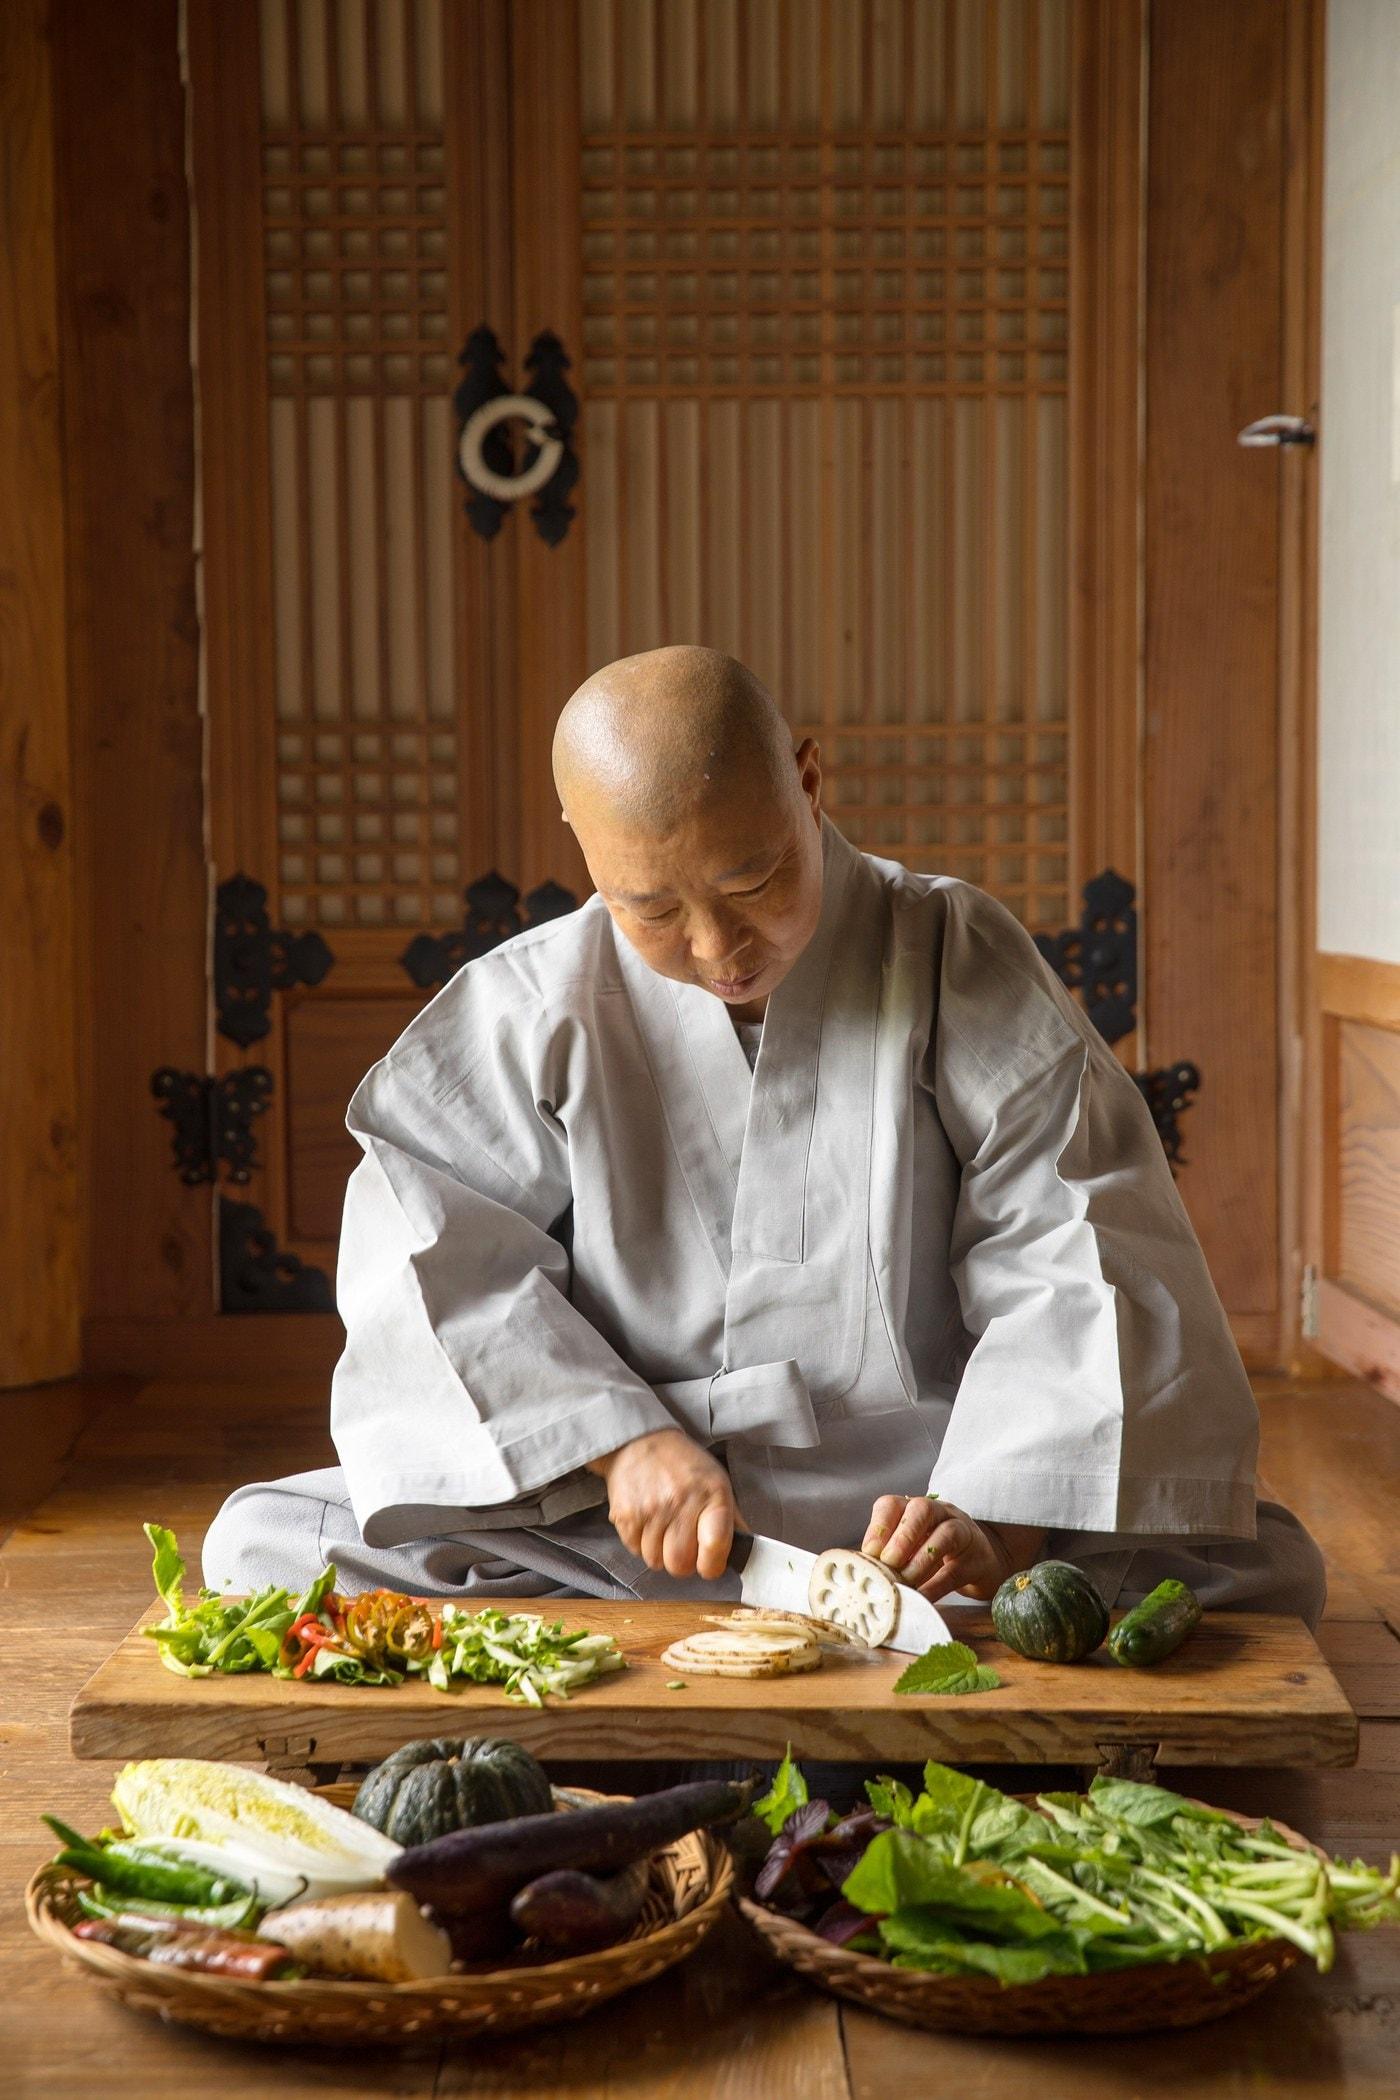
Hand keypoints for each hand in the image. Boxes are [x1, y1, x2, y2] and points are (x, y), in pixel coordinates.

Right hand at [588, 1428, 741, 1580]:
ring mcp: (651, 1509)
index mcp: (712, 1495)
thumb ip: (732, 1519)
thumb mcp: (717, 1482)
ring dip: (660, 1553)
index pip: (715, 1546)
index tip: (709, 1564)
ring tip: (663, 1530)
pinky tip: (647, 1523)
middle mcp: (681, 1502)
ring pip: (655, 1561)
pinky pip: (635, 1550)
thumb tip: (748, 1550)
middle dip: (683, 1563)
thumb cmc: (683, 1465)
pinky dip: (640, 1544)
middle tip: (683, 1547)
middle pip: (681, 1564)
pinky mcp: (626, 1514)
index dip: (712, 1565)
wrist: (640, 1442)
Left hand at [860, 1494, 1045, 1602]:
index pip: (892, 1504)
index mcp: (914, 1509)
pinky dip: (936, 1586)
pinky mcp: (977, 1559)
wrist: (983, 1561)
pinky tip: (922, 1598)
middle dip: (903, 1536)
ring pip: (945, 1534)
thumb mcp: (911, 1549)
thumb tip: (858, 1573)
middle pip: (922, 1509)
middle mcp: (939, 1513)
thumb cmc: (936, 1554)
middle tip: (888, 1562)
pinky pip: (956, 1569)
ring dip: (921, 1559)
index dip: (879, 1526)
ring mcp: (962, 1532)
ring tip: (905, 1582)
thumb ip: (888, 1556)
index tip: (869, 1552)